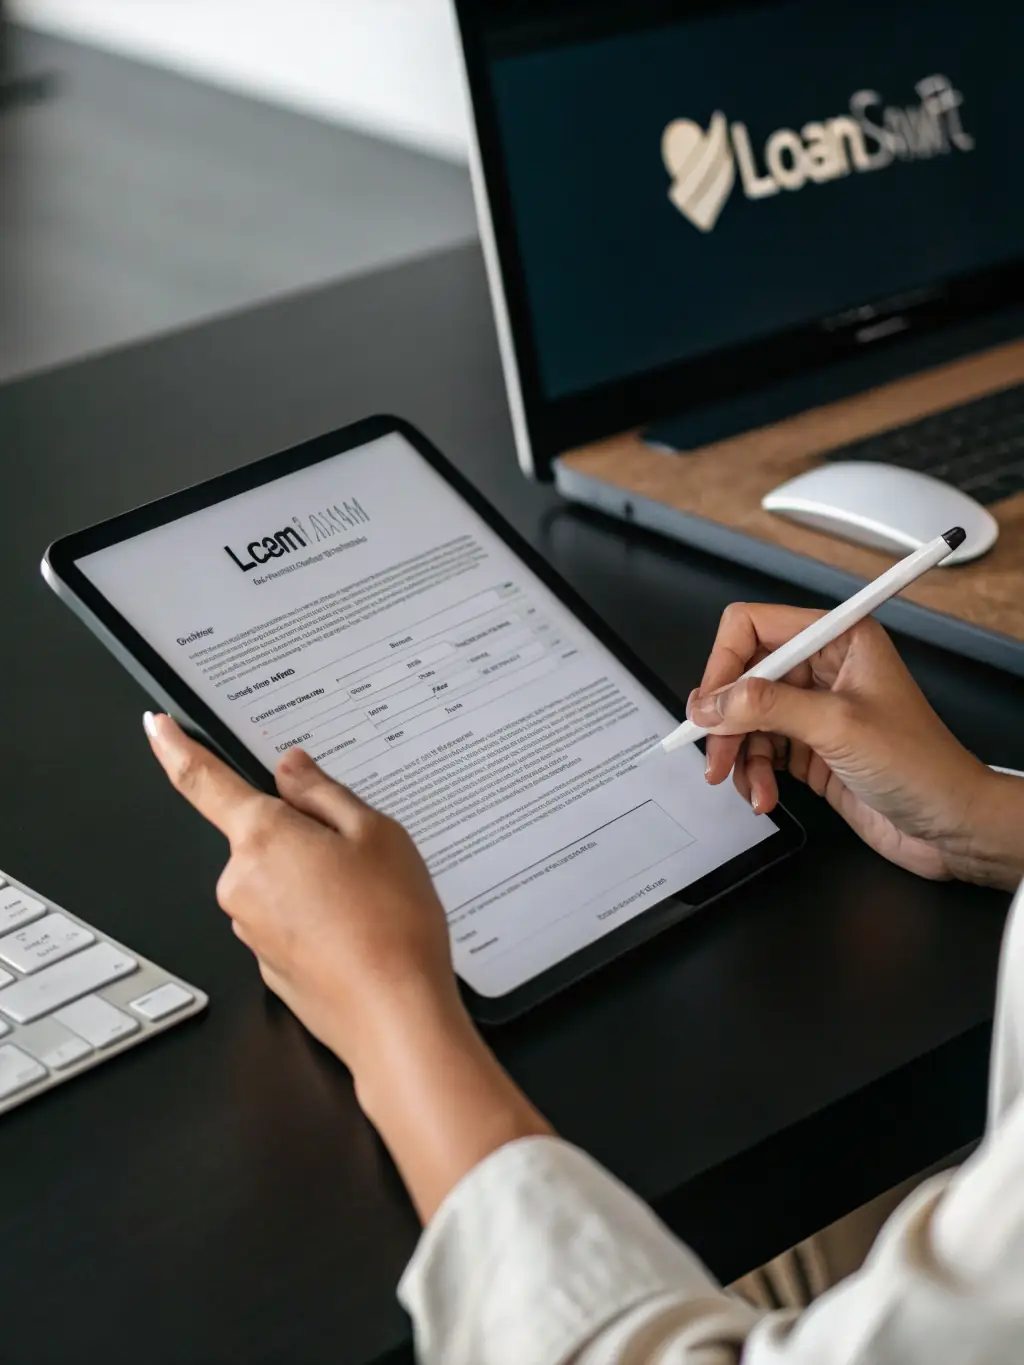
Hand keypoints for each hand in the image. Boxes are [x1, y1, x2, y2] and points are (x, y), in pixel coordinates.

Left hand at [144, 712, 549, 1220]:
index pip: (202, 781)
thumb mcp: (376, 833)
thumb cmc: (392, 926)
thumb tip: (291, 769)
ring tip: (374, 902)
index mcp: (262, 838)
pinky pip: (290, 922)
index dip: (176, 748)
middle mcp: (241, 884)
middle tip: (364, 854)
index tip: (157, 727)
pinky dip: (321, 920)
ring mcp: (251, 930)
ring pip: (280, 881)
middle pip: (264, 836)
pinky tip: (362, 933)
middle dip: (307, 835)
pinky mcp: (269, 966)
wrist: (396, 1018)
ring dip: (318, 881)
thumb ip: (324, 793)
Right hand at [689, 605, 1023, 887]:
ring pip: (745, 719)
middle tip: (715, 752)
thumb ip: (768, 707)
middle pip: (743, 677)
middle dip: (725, 718)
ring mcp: (814, 710)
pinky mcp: (809, 748)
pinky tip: (764, 794)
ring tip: (746, 784)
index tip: (711, 703)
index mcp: (838, 640)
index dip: (725, 662)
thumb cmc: (923, 766)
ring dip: (738, 755)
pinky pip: (758, 751)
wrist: (951, 825)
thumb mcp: (838, 726)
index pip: (754, 627)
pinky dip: (752, 774)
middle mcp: (823, 669)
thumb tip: (713, 700)